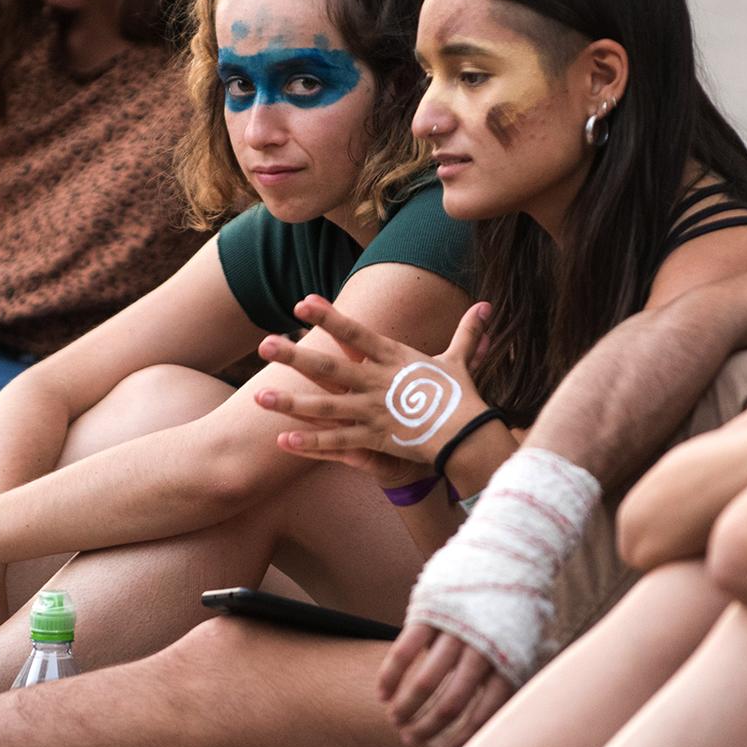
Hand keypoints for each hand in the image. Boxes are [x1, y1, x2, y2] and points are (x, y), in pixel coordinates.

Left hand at [254, 297, 490, 478]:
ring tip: (259, 397)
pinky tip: (283, 440)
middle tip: (264, 345)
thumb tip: (488, 306)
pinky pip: (336, 443)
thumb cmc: (463, 396)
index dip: (329, 317)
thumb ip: (467, 332)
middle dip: (294, 356)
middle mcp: (377, 383)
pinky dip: (310, 443)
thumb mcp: (460, 360)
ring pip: (324, 407)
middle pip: (329, 367)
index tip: (303, 302)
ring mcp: (372, 412)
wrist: (470, 436)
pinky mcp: (374, 440)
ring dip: (290, 402)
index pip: (355, 333)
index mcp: (393, 359)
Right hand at [377, 623, 513, 746]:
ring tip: (395, 720)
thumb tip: (498, 729)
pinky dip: (390, 677)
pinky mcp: (430, 612)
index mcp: (508, 664)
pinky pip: (404, 651)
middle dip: (427, 730)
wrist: (504, 556)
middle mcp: (483, 649)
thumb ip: (510, 683)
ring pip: (425, 683)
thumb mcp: (523, 648)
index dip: (459, 743)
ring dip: (405, 708)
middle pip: (451, 705)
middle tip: (410, 740)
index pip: (484, 716)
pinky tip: (382, 695)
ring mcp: (455, 630)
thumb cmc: (512, 614)